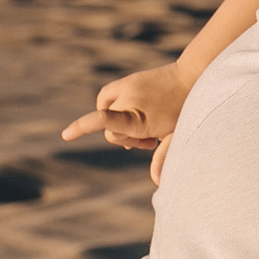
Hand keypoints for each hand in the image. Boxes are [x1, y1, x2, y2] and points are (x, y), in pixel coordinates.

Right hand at [62, 62, 192, 152]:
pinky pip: (107, 96)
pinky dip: (111, 106)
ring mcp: (127, 87)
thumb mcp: (176, 135)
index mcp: (139, 118)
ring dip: (120, 124)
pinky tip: (129, 113)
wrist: (192, 77)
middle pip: (111, 131)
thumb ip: (163, 157)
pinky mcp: (127, 80)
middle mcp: (129, 101)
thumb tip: (158, 181)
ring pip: (107, 114)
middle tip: (150, 140)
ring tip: (145, 126)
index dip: (83, 127)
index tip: (66, 135)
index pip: (106, 121)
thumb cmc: (187, 109)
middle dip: (126, 139)